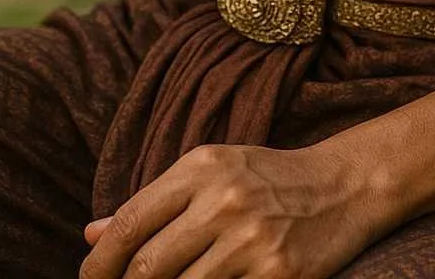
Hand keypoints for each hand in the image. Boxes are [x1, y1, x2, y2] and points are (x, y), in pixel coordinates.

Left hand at [80, 142, 389, 278]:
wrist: (342, 186)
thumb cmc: (266, 180)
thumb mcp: (211, 173)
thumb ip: (153, 203)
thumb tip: (91, 234)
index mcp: (203, 167)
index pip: (134, 221)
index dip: (101, 260)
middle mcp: (225, 200)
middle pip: (149, 265)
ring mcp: (253, 240)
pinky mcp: (278, 275)